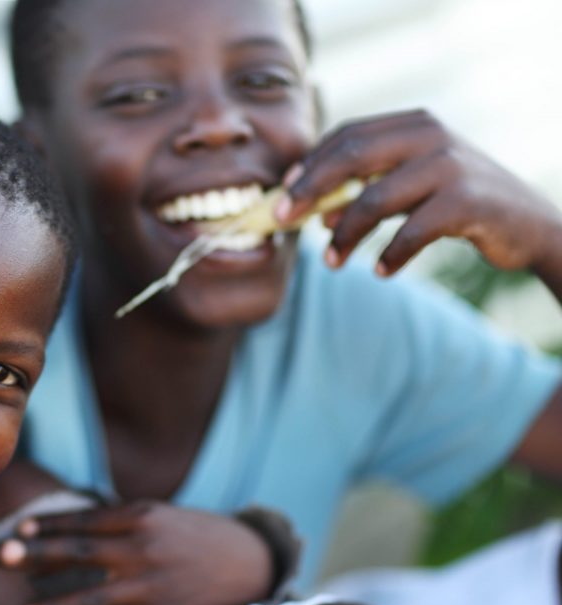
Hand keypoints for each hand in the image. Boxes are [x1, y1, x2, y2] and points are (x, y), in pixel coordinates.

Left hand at [0, 501, 272, 604]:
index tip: (17, 531)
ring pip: (94, 598)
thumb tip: (66, 530)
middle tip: (3, 558)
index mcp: (139, 516)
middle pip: (80, 552)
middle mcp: (143, 547)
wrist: (245, 559)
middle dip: (39, 556)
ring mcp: (153, 584)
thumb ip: (116, 521)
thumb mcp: (156, 514)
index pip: (83, 519)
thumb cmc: (190, 532)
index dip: (48, 525)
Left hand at [275, 109, 561, 275]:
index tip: (282, 194)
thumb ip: (366, 190)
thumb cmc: (458, 204)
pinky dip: (390, 256)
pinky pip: (410, 232)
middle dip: (309, 191)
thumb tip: (314, 212)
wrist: (530, 225)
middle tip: (283, 221)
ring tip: (332, 263)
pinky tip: (381, 272)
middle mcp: (430, 136)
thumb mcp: (411, 188)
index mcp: (412, 124)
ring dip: (344, 236)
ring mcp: (450, 166)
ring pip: (374, 200)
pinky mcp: (466, 202)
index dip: (309, 164)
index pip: (346, 135)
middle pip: (351, 157)